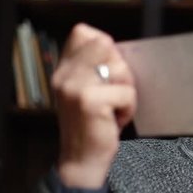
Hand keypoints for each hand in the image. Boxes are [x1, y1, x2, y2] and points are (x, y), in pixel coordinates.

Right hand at [52, 23, 136, 187]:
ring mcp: (75, 86)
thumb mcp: (89, 91)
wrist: (82, 159)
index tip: (108, 71)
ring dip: (127, 91)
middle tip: (116, 92)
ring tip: (116, 108)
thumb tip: (118, 49)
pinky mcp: (89, 100)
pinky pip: (127, 92)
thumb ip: (96, 68)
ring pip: (120, 69)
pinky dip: (129, 108)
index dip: (105, 46)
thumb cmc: (93, 124)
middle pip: (105, 45)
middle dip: (121, 68)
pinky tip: (117, 120)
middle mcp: (65, 75)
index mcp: (64, 69)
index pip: (83, 33)